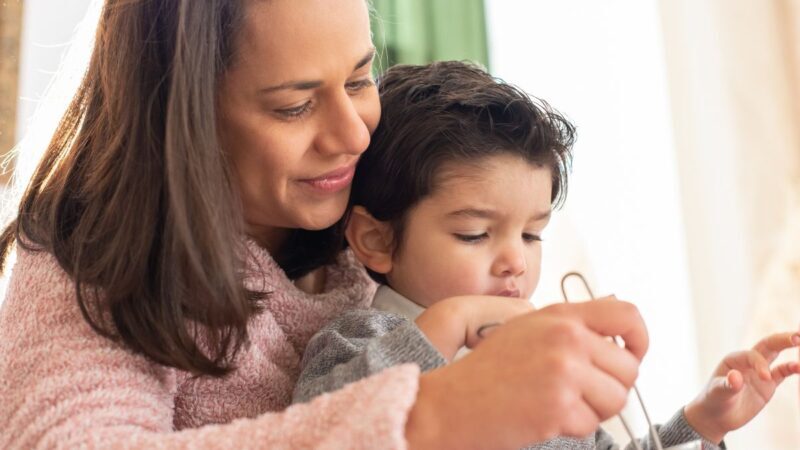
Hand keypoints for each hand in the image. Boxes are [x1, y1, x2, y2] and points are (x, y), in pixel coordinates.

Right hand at [406, 297, 648, 449]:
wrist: (450, 403)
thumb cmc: (484, 373)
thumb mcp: (525, 329)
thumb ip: (567, 328)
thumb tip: (610, 342)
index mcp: (559, 316)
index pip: (626, 314)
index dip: (640, 338)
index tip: (633, 354)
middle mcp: (565, 337)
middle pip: (629, 367)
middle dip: (611, 387)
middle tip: (581, 393)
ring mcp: (563, 370)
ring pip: (616, 399)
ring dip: (594, 410)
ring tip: (559, 404)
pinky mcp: (559, 405)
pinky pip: (592, 424)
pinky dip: (573, 428)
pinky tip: (544, 416)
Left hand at [684, 331, 799, 443]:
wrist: (716, 416)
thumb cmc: (713, 401)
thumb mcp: (718, 393)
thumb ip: (727, 385)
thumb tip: (736, 377)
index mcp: (734, 359)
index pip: (752, 356)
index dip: (760, 364)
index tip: (765, 378)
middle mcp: (747, 362)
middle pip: (767, 345)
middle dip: (782, 339)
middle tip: (797, 337)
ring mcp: (759, 372)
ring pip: (776, 354)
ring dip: (788, 347)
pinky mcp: (768, 384)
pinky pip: (782, 372)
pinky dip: (791, 368)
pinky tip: (799, 367)